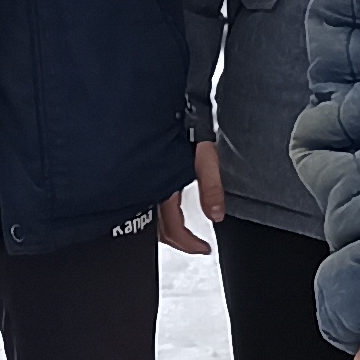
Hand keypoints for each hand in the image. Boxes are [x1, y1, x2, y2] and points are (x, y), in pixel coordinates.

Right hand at [154, 137, 224, 253]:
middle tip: (194, 245)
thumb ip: (212, 189)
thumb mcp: (206, 159)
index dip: (189, 244)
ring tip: (182, 233)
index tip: (204, 248)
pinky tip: (166, 211)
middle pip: (159, 230)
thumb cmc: (187, 128)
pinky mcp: (143, 175)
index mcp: (164, 189)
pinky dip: (158, 214)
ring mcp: (144, 183)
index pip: (173, 229)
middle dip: (178, 241)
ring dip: (167, 230)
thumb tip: (216, 214)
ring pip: (150, 218)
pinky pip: (146, 203)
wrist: (166, 110)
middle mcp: (149, 189)